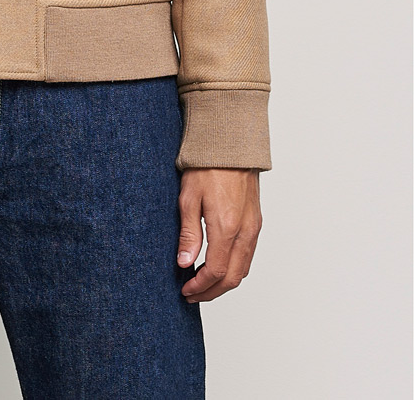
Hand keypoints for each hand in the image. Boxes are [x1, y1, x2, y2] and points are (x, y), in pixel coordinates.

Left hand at [177, 167, 262, 302]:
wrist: (231, 145)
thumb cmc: (207, 167)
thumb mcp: (188, 198)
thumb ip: (188, 234)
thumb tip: (184, 263)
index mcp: (226, 227)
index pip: (215, 271)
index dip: (200, 286)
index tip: (185, 291)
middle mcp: (245, 231)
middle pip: (233, 278)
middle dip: (212, 291)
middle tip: (192, 294)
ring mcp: (254, 228)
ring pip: (243, 269)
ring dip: (224, 282)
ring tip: (202, 283)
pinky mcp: (256, 222)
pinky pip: (248, 255)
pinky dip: (234, 268)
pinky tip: (218, 265)